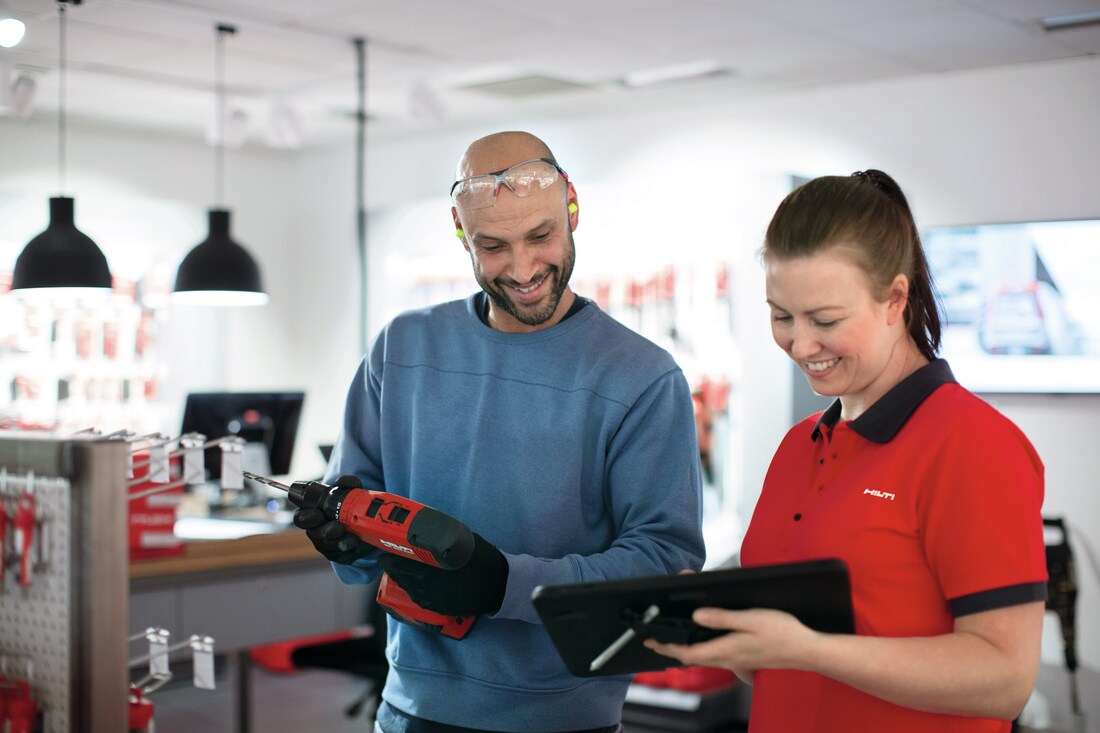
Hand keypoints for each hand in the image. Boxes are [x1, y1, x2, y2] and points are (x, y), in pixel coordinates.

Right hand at [292, 474, 372, 564]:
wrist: (370, 523)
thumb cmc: (354, 505)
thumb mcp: (354, 491)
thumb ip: (348, 483)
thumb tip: (340, 482)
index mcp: (313, 515)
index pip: (300, 517)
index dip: (307, 517)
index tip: (320, 514)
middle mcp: (317, 531)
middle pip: (315, 534)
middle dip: (327, 532)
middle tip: (339, 527)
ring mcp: (327, 545)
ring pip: (330, 546)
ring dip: (343, 542)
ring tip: (355, 537)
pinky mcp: (339, 556)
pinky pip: (342, 556)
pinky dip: (352, 551)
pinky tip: (359, 544)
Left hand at [378, 532, 507, 615]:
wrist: (498, 586)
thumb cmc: (483, 560)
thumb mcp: (464, 542)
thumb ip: (445, 538)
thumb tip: (432, 530)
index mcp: (434, 566)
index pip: (403, 562)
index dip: (390, 558)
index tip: (383, 553)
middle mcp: (431, 585)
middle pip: (402, 576)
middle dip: (392, 568)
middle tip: (387, 561)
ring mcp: (435, 599)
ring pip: (409, 589)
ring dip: (401, 580)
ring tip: (397, 572)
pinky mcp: (440, 607)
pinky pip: (420, 600)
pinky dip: (412, 591)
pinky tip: (412, 586)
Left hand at [644, 607, 819, 684]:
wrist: (807, 650)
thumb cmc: (783, 632)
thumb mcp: (751, 618)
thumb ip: (722, 617)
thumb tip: (697, 614)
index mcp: (726, 649)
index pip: (688, 652)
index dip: (667, 646)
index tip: (651, 640)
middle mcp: (728, 658)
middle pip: (691, 657)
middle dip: (670, 650)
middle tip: (653, 642)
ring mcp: (736, 661)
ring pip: (703, 658)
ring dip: (684, 651)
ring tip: (671, 642)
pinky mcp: (743, 659)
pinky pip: (715, 657)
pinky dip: (701, 652)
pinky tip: (702, 644)